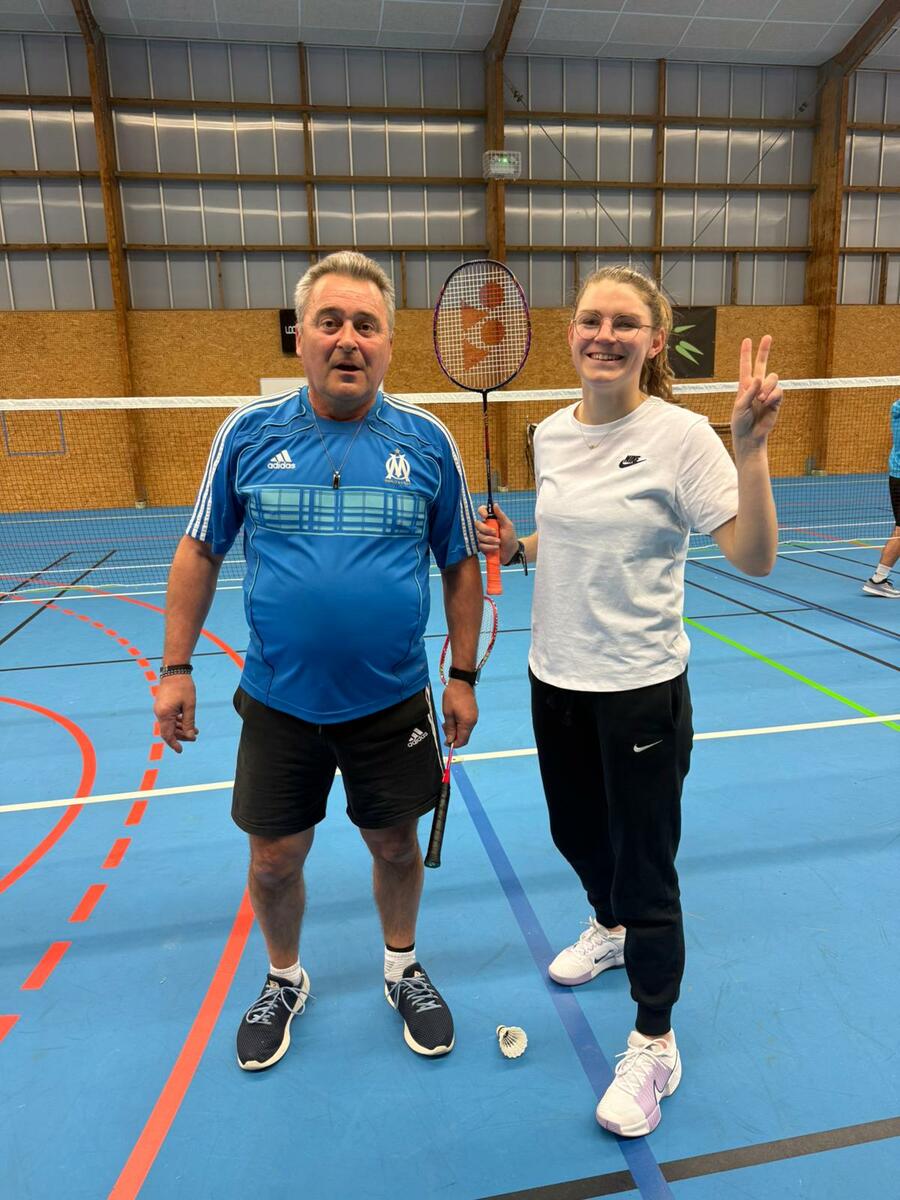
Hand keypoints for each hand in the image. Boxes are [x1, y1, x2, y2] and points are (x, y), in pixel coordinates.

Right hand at [154, 675, 198, 752]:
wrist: (174, 670)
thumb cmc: (184, 687)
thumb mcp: (189, 706)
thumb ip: (189, 722)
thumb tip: (191, 736)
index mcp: (164, 714)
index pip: (167, 735)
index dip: (174, 744)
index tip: (181, 751)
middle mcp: (159, 713)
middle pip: (169, 731)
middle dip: (181, 736)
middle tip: (194, 738)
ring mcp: (160, 709)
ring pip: (170, 724)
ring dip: (181, 728)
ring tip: (195, 731)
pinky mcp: (162, 705)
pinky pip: (169, 717)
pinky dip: (178, 721)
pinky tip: (188, 722)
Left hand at [441, 679, 477, 749]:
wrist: (461, 682)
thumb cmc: (453, 696)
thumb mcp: (448, 713)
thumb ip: (449, 728)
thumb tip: (450, 740)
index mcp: (467, 723)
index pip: (462, 740)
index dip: (453, 744)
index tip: (445, 743)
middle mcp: (473, 721)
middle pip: (464, 736)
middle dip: (454, 736)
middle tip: (444, 728)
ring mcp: (474, 717)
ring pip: (465, 730)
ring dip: (456, 729)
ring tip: (447, 721)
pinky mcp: (473, 713)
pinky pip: (466, 724)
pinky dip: (459, 724)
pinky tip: (453, 717)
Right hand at [475, 501, 516, 564]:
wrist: (511, 552)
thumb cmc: (510, 537)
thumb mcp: (508, 525)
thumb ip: (501, 515)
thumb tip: (495, 504)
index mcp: (491, 520)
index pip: (482, 511)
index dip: (482, 511)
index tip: (486, 516)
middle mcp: (485, 527)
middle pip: (477, 524)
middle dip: (486, 529)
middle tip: (495, 533)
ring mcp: (482, 536)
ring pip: (479, 536)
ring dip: (490, 540)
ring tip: (499, 542)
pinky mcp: (482, 546)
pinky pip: (481, 545)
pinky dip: (490, 547)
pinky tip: (496, 548)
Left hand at [731, 336, 783, 451]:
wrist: (750, 436)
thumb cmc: (740, 422)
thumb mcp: (739, 407)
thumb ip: (748, 393)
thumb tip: (758, 379)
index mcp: (744, 386)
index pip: (745, 367)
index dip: (746, 353)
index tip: (747, 340)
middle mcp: (756, 387)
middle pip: (762, 364)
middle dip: (764, 350)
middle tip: (768, 336)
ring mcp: (767, 393)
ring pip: (773, 378)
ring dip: (768, 387)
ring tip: (760, 400)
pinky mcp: (776, 401)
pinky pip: (779, 391)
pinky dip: (773, 396)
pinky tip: (767, 403)